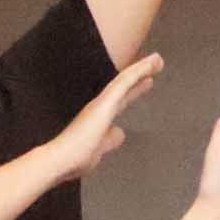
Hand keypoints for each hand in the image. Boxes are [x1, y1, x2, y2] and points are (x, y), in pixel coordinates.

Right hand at [43, 52, 163, 181]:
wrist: (61, 159)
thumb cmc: (74, 158)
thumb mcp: (98, 150)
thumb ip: (109, 140)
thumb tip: (120, 132)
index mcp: (98, 118)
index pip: (120, 101)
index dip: (133, 91)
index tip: (145, 82)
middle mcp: (99, 106)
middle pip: (125, 88)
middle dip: (140, 78)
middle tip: (155, 65)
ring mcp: (102, 103)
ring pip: (125, 81)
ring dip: (143, 69)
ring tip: (158, 59)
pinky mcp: (105, 102)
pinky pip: (124, 82)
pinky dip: (138, 71)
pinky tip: (151, 63)